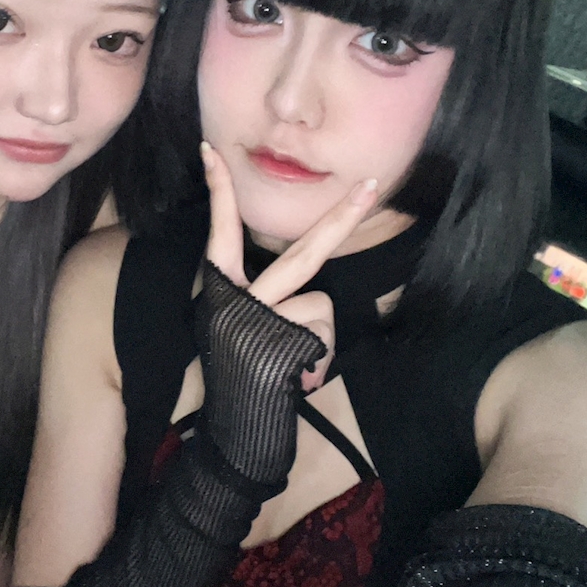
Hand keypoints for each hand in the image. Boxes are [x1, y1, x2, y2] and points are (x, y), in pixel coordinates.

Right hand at [200, 141, 378, 391]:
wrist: (234, 434)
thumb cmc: (243, 380)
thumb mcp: (244, 332)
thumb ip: (268, 303)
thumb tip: (310, 303)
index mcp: (223, 291)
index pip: (221, 232)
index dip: (220, 192)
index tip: (212, 152)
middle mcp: (237, 300)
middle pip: (303, 253)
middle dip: (343, 218)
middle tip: (374, 185)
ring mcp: (259, 321)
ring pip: (319, 305)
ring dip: (315, 336)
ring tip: (291, 366)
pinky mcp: (281, 344)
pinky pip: (322, 334)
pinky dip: (317, 357)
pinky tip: (295, 380)